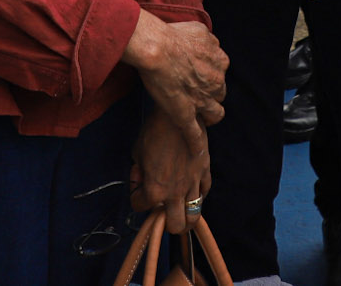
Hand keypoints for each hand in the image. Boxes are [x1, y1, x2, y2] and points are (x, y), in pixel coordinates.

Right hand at [122, 13, 227, 159]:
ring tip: (201, 118)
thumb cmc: (172, 36)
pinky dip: (196, 145)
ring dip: (209, 116)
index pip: (220, 73)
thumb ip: (207, 38)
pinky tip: (196, 154)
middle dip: (211, 94)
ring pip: (215, 114)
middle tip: (198, 94)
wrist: (157, 49)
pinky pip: (194, 135)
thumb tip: (209, 40)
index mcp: (218, 62)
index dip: (210, 75)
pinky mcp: (185, 116)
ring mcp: (201, 101)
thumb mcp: (198, 29)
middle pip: (219, 93)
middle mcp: (214, 82)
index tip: (201, 76)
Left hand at [131, 103, 210, 234]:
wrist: (179, 114)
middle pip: (174, 226)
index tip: (137, 187)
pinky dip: (198, 195)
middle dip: (166, 224)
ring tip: (180, 213)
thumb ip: (139, 171)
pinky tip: (192, 190)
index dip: (136, 197)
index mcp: (154, 190)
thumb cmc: (154, 131)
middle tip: (162, 212)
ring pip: (194, 216)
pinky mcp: (205, 172)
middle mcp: (175, 193)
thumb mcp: (137, 151)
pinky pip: (204, 193)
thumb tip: (142, 177)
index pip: (140, 206)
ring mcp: (192, 184)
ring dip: (185, 217)